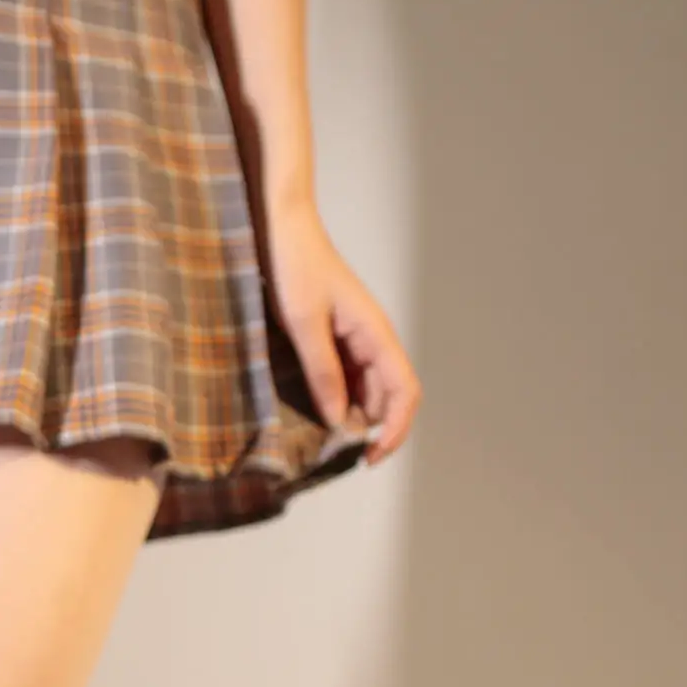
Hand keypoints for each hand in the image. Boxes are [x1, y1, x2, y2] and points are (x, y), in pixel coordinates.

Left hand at [260, 205, 421, 465]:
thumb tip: (340, 420)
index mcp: (376, 333)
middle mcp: (373, 339)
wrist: (281, 228)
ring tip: (319, 438)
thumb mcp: (303, 322)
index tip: (369, 458)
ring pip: (367, 390)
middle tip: (332, 453)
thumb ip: (323, 372)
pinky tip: (312, 410)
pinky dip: (336, 398)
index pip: (405, 392)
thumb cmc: (294, 266)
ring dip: (352, 416)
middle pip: (388, 397)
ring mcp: (355, 339)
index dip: (396, 430)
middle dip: (370, 429)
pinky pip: (346, 377)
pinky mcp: (336, 337)